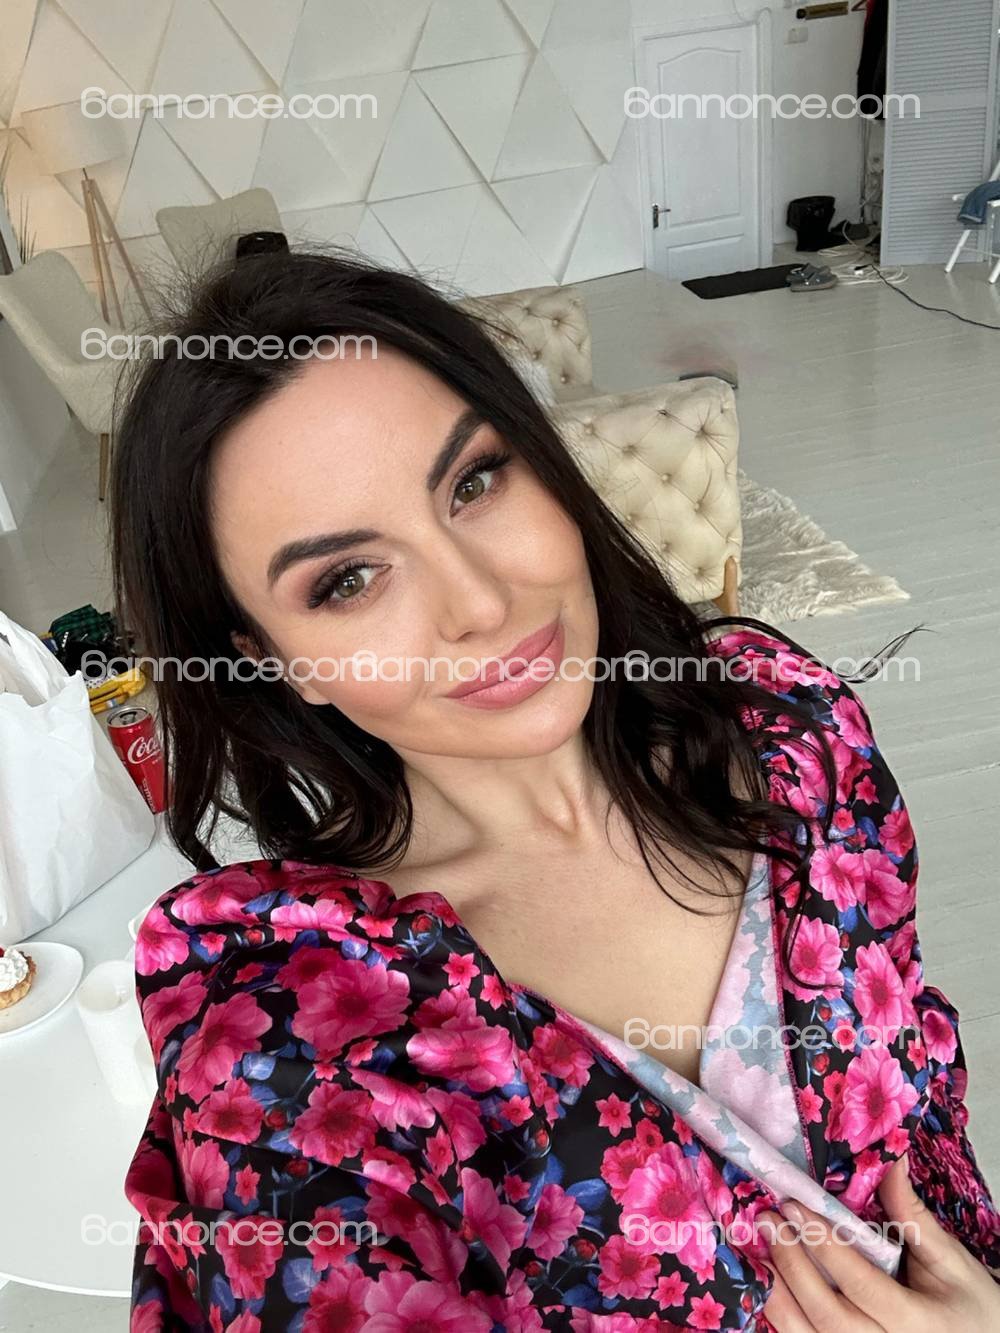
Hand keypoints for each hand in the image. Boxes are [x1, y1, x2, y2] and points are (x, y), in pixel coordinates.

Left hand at [757, 1155, 999, 1330]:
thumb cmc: (972, 1305)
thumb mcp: (950, 1259)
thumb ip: (912, 1214)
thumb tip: (889, 1159)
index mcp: (919, 1323)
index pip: (859, 1282)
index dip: (823, 1243)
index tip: (793, 1205)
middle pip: (828, 1317)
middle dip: (792, 1265)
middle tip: (768, 1220)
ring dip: (780, 1298)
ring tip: (759, 1254)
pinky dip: (788, 1322)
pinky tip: (772, 1289)